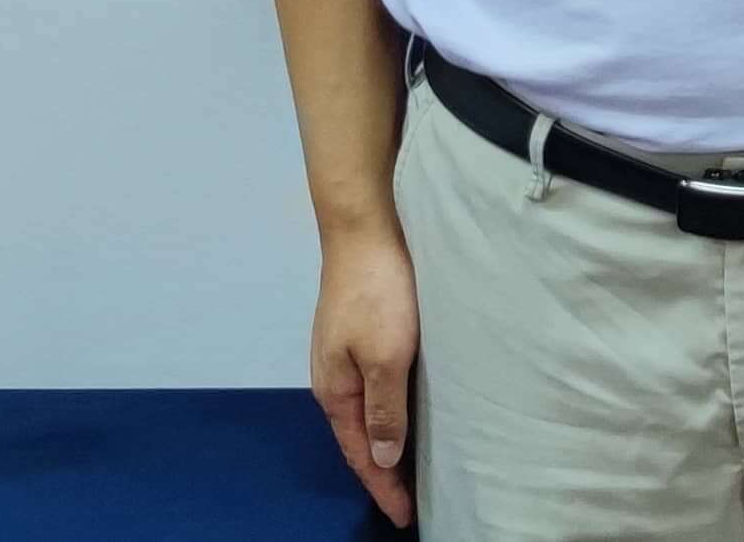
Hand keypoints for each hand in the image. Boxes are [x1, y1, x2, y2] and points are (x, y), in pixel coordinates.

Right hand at [309, 224, 419, 524]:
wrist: (364, 229)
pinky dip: (387, 413)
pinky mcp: (357, 336)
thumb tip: (383, 458)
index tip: (404, 517)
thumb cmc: (378, 291)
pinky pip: (371, 389)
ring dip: (385, 443)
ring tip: (410, 468)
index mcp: (335, 390)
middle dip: (381, 473)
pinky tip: (405, 413)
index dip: (383, 488)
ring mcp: (342, 356)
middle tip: (408, 502)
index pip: (360, 454)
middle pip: (358, 439)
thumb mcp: (387, 356)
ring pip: (365, 414)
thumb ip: (385, 409)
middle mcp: (333, 378)